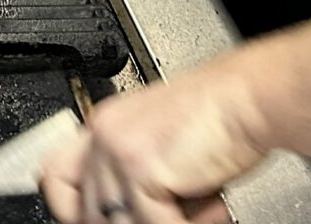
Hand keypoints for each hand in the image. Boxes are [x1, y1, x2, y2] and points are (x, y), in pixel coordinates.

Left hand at [40, 63, 261, 223]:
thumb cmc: (226, 121)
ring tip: (200, 210)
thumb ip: (142, 179)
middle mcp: (104, 135)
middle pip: (85, 211)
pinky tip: (211, 207)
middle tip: (172, 216)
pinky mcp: (138, 167)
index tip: (108, 219)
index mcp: (107, 127)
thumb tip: (135, 218)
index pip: (57, 178)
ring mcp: (116, 150)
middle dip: (132, 223)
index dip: (77, 210)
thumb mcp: (168, 152)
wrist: (253, 99)